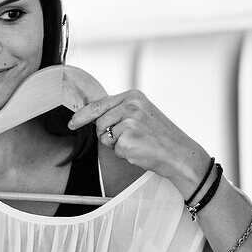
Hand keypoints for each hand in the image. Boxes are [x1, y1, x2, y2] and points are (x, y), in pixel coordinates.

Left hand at [67, 89, 207, 185]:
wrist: (179, 153)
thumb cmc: (161, 137)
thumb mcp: (142, 114)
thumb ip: (120, 111)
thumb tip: (95, 116)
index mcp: (133, 97)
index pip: (99, 104)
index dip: (82, 115)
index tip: (72, 123)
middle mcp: (131, 106)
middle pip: (99, 123)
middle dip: (108, 135)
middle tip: (129, 139)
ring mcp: (129, 122)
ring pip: (105, 137)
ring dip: (117, 145)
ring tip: (137, 143)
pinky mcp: (128, 139)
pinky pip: (115, 150)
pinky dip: (125, 154)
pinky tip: (140, 150)